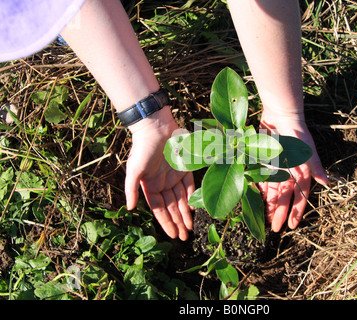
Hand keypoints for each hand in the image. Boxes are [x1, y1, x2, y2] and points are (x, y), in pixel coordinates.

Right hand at [124, 106, 194, 240]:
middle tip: (185, 238)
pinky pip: (190, 185)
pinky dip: (191, 197)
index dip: (166, 224)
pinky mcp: (184, 168)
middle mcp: (163, 184)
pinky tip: (194, 209)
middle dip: (178, 223)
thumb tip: (130, 208)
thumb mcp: (134, 170)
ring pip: (181, 200)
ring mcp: (174, 176)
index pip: (160, 210)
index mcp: (150, 187)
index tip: (173, 236)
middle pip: (172, 208)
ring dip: (186, 214)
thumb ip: (131, 189)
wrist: (156, 127)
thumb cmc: (143, 148)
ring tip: (190, 228)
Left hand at [258, 112, 328, 231]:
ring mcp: (277, 168)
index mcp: (302, 172)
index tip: (292, 226)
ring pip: (273, 191)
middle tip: (275, 229)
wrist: (281, 115)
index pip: (300, 196)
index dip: (297, 211)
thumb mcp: (306, 151)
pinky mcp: (266, 162)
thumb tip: (326, 182)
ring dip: (270, 204)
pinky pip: (263, 180)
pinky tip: (258, 201)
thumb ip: (314, 167)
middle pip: (285, 197)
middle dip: (281, 212)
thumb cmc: (296, 133)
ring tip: (266, 219)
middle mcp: (290, 172)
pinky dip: (261, 190)